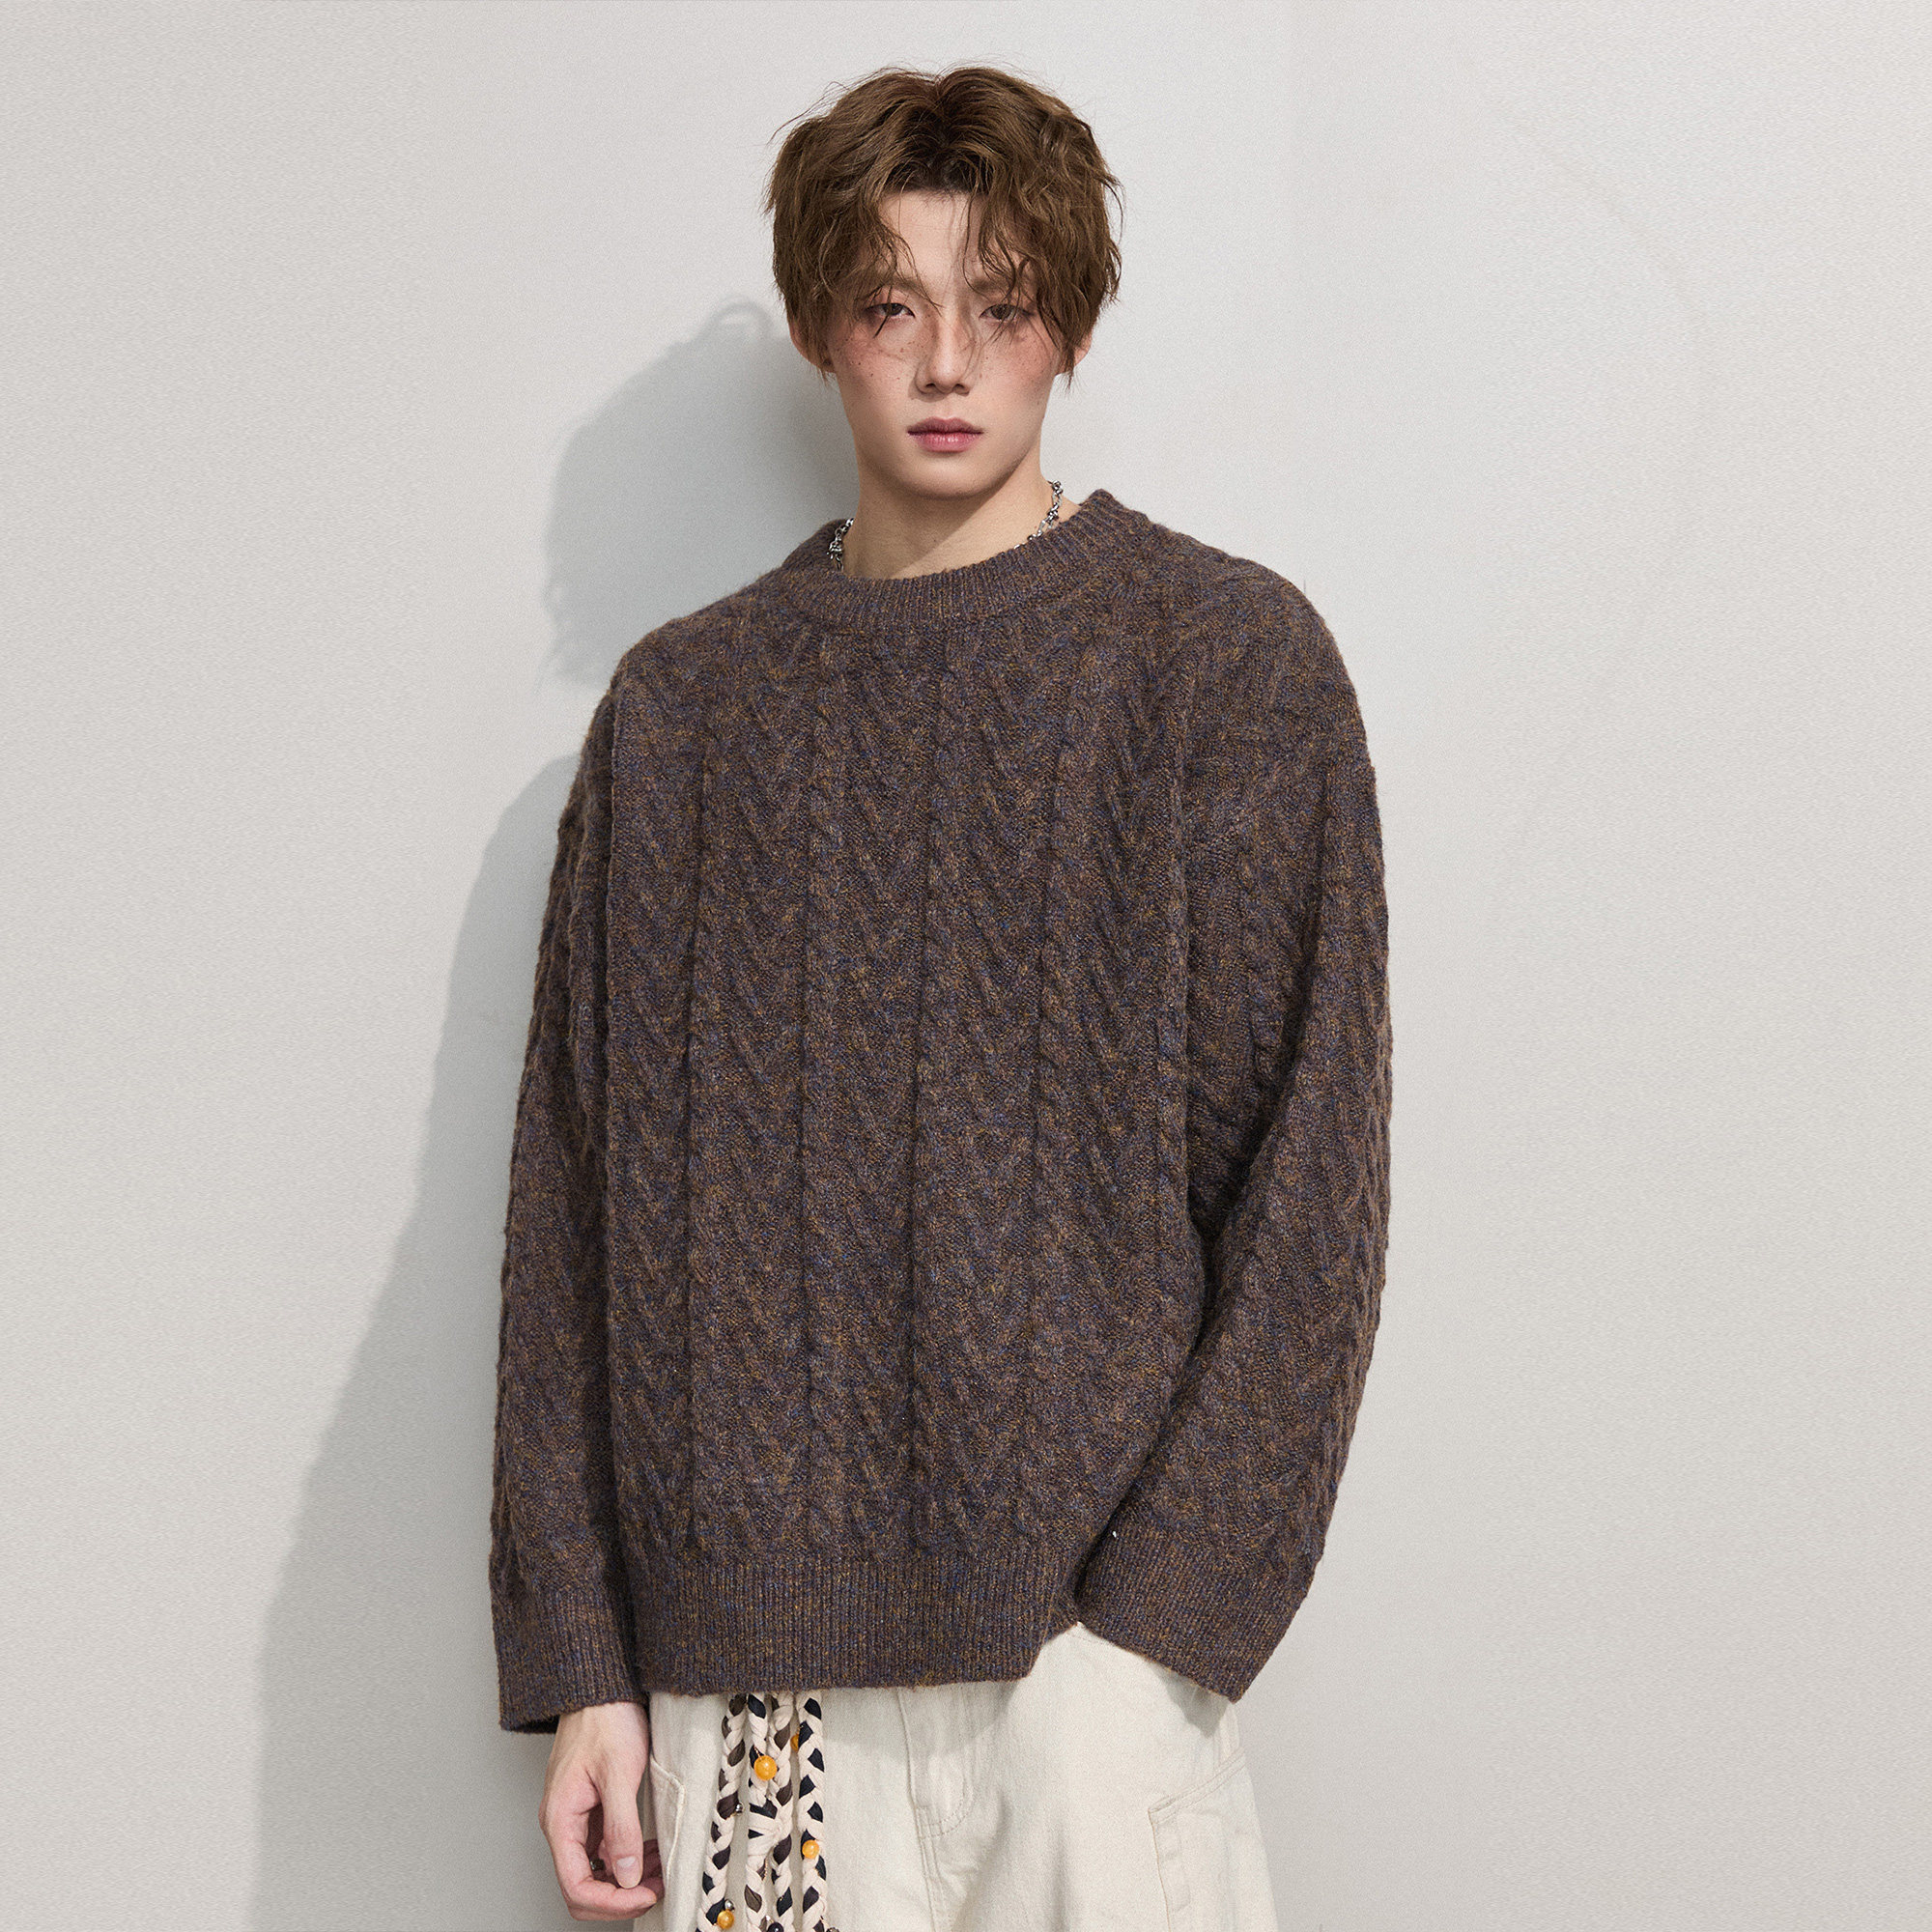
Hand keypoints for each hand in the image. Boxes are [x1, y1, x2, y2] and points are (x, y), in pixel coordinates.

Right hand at [538, 1698, 664, 1920]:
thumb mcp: (619, 1773)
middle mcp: (562, 1825)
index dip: (612, 1902)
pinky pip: (604, 1848)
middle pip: (582, 1886)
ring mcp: (575, 1818)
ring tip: (661, 1867)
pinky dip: (627, 1855)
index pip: (576, 1886)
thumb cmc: (605, 1720)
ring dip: (627, 1877)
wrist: (601, 1688)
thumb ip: (621, 1828)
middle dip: (620, 1895)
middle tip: (657, 1886)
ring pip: (596, 1870)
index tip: (646, 1895)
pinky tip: (651, 1849)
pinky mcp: (589, 1809)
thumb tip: (627, 1877)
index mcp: (560, 1820)